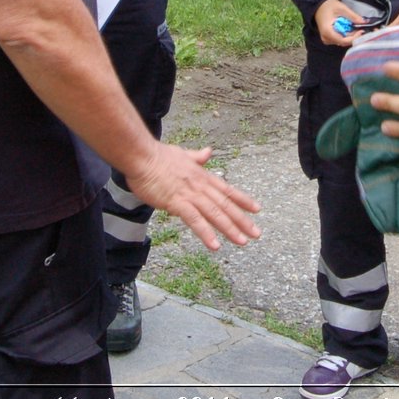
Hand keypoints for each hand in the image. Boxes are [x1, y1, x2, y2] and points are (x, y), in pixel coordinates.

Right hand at [122, 142, 260, 251]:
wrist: (142, 156)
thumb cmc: (158, 156)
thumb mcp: (182, 154)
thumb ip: (197, 157)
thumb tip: (208, 152)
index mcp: (202, 176)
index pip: (227, 189)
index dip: (243, 200)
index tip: (257, 209)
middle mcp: (200, 186)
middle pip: (225, 205)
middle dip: (242, 220)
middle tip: (256, 233)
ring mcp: (190, 194)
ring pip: (215, 213)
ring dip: (229, 229)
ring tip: (242, 242)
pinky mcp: (177, 202)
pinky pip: (194, 220)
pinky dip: (206, 233)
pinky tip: (215, 245)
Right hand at [316, 0, 364, 46]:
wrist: (319, 5)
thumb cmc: (328, 5)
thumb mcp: (342, 8)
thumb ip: (353, 16)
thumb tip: (364, 22)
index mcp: (328, 32)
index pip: (343, 41)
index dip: (354, 37)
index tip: (361, 31)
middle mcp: (326, 38)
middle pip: (344, 42)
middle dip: (354, 36)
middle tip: (361, 28)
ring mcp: (327, 39)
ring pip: (343, 41)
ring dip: (350, 35)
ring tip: (355, 26)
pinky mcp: (329, 38)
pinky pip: (340, 39)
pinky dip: (346, 34)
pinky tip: (349, 28)